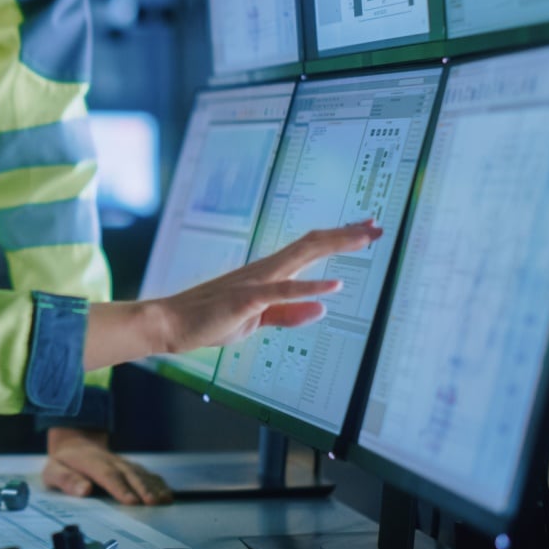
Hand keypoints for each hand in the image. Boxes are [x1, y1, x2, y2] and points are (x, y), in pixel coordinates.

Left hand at [41, 427, 172, 504]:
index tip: (131, 501)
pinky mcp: (130, 467)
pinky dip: (158, 484)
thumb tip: (83, 490)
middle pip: (128, 473)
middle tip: (152, 503)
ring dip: (153, 487)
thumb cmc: (63, 463)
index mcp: (89, 461)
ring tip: (164, 501)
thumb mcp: (52, 471)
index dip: (119, 487)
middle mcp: (110, 460)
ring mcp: (122, 463)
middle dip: (141, 488)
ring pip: (140, 473)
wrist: (74, 444)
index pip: (106, 474)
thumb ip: (66, 480)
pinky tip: (168, 495)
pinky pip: (146, 474)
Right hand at [157, 221, 382, 351]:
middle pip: (312, 244)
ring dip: (335, 245)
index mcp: (268, 274)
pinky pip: (284, 291)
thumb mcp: (258, 321)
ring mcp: (257, 282)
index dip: (338, 238)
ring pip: (302, 256)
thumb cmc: (210, 319)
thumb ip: (289, 314)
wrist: (172, 322)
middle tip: (376, 226)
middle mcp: (265, 270)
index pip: (309, 249)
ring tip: (364, 238)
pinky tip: (334, 285)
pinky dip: (312, 286)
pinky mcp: (248, 299)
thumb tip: (322, 308)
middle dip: (346, 235)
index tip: (363, 229)